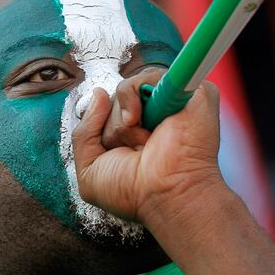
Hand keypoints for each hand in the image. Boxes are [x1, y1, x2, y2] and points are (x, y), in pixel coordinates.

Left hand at [72, 70, 224, 230]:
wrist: (164, 197)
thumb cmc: (132, 192)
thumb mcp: (89, 169)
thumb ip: (84, 132)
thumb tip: (98, 94)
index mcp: (133, 133)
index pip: (105, 110)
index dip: (102, 126)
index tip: (112, 151)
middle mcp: (151, 117)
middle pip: (113, 100)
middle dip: (112, 128)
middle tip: (132, 152)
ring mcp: (171, 104)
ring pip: (128, 89)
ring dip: (123, 121)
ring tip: (143, 142)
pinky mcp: (190, 94)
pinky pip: (151, 77)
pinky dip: (136, 98)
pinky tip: (143, 124)